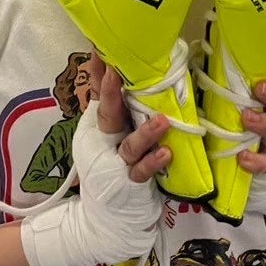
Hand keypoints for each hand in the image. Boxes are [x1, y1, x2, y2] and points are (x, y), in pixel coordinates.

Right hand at [20, 55, 163, 265]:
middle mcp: (104, 141)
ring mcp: (116, 163)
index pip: (98, 93)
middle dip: (110, 93)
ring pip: (129, 145)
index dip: (98, 72)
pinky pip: (142, 172)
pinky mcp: (129, 183)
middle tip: (115, 71)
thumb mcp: (106, 133)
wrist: (103, 219)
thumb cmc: (109, 168)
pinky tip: (167, 154)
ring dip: (144, 133)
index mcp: (100, 125)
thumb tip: (109, 63)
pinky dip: (153, 162)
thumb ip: (108, 101)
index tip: (101, 47)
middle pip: (107, 114)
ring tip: (161, 121)